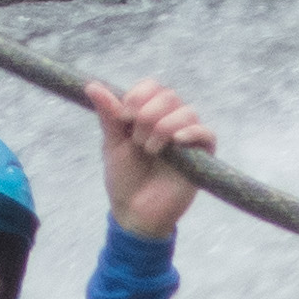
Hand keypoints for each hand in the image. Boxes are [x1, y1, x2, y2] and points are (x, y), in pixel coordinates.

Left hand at [91, 80, 214, 238]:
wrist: (135, 213)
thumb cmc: (124, 179)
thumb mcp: (113, 144)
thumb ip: (109, 115)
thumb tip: (92, 85)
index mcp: (149, 115)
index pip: (152, 86)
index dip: (138, 96)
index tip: (124, 117)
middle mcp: (171, 121)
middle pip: (169, 96)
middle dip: (147, 115)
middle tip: (136, 141)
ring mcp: (188, 138)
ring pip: (187, 112)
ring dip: (163, 127)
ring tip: (150, 150)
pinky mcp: (202, 156)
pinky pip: (206, 133)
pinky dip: (191, 132)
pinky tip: (175, 141)